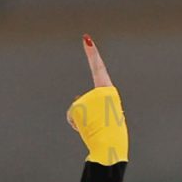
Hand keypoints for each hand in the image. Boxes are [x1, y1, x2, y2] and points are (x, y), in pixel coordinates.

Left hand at [67, 34, 125, 165]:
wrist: (110, 143)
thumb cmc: (109, 131)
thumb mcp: (104, 113)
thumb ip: (93, 103)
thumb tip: (76, 99)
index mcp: (108, 89)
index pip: (98, 67)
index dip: (92, 53)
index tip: (86, 39)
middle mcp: (99, 89)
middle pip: (83, 100)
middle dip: (85, 114)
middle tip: (98, 122)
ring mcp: (89, 96)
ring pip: (76, 109)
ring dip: (80, 120)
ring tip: (93, 125)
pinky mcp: (79, 104)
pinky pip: (70, 116)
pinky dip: (73, 124)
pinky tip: (84, 128)